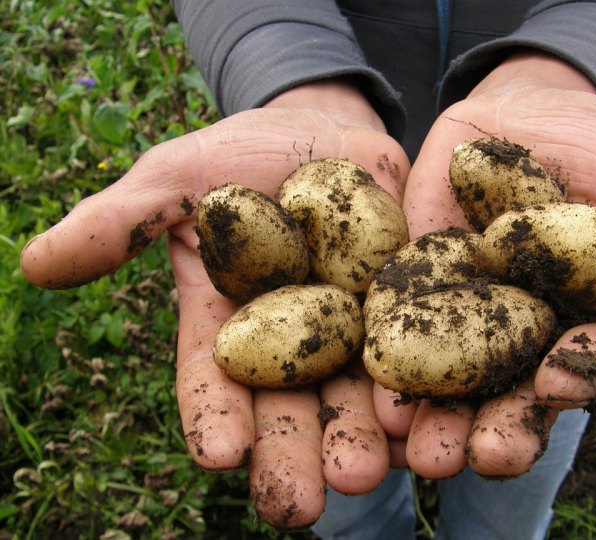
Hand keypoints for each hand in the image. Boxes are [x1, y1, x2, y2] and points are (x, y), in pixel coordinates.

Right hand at [20, 81, 409, 528]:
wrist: (325, 132)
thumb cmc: (239, 156)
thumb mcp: (177, 179)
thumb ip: (120, 222)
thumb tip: (35, 263)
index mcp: (230, 325)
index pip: (214, 381)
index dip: (214, 417)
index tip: (218, 455)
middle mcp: (292, 343)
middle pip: (291, 407)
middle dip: (295, 455)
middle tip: (301, 506)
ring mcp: (354, 329)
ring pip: (359, 395)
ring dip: (365, 439)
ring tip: (370, 476)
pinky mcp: (408, 306)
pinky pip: (420, 350)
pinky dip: (425, 388)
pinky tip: (427, 423)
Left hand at [377, 52, 595, 477]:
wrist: (527, 108)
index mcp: (583, 320)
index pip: (585, 361)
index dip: (575, 375)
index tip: (556, 385)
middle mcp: (522, 331)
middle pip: (513, 391)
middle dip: (500, 427)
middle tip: (482, 458)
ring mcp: (466, 311)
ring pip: (452, 378)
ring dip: (438, 418)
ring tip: (420, 452)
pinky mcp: (415, 283)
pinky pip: (398, 324)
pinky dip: (388, 360)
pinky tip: (374, 394)